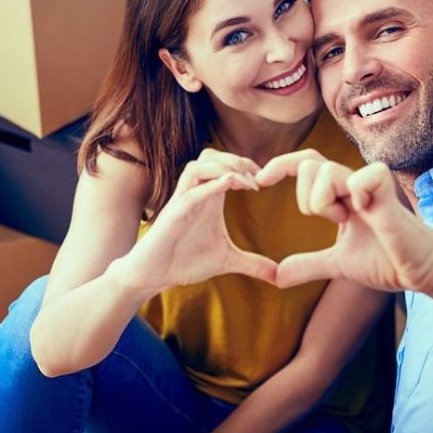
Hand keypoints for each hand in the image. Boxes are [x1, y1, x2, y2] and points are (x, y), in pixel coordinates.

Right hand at [110, 149, 276, 291]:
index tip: (267, 180)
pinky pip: (191, 191)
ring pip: (199, 165)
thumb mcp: (227, 261)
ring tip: (247, 181)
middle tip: (259, 176)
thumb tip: (279, 276)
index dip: (246, 164)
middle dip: (237, 160)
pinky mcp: (173, 214)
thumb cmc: (184, 261)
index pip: (224, 164)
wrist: (152, 275)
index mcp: (207, 197)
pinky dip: (211, 185)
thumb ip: (253, 263)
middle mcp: (194, 193)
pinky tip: (231, 186)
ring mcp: (182, 201)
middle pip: (211, 156)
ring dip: (224, 167)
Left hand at [255, 150, 432, 293]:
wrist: (422, 273)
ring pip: (325, 171)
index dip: (279, 166)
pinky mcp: (386, 191)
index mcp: (341, 193)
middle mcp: (353, 183)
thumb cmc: (387, 261)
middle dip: (306, 199)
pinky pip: (359, 177)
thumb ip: (309, 264)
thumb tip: (277, 277)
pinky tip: (365, 214)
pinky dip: (354, 196)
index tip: (258, 182)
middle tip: (332, 221)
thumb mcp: (338, 264)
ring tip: (349, 220)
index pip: (305, 164)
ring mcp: (369, 184)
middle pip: (307, 164)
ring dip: (325, 203)